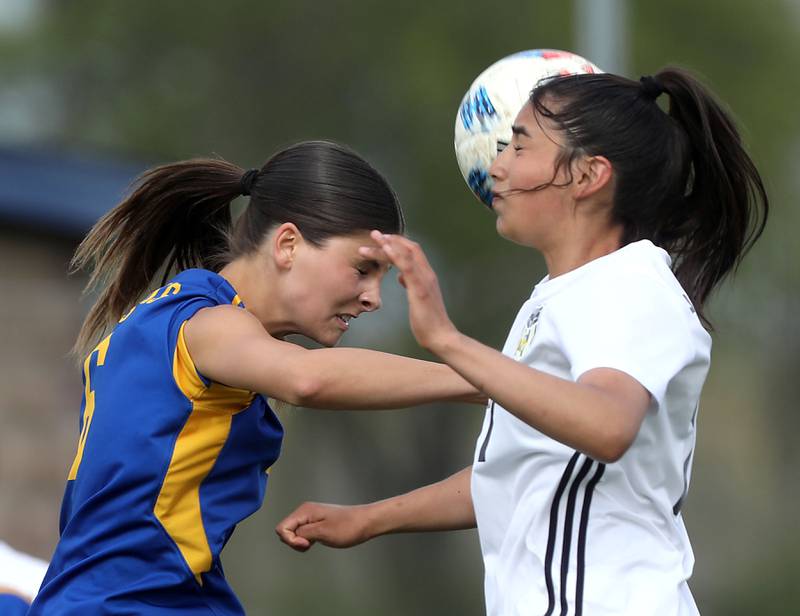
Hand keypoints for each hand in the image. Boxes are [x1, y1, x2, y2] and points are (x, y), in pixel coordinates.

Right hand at [275, 502, 372, 551]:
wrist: (366, 522)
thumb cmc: (348, 527)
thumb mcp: (322, 532)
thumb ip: (302, 534)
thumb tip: (290, 535)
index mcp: (305, 511)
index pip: (282, 528)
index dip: (290, 540)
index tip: (307, 544)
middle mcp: (305, 511)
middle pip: (286, 530)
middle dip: (294, 542)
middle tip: (311, 544)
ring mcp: (311, 517)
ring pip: (294, 533)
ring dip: (301, 542)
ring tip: (315, 543)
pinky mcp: (317, 522)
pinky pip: (303, 533)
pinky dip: (307, 541)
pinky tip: (317, 542)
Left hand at [360, 231, 458, 351]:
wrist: (440, 336)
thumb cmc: (428, 322)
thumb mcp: (417, 299)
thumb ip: (411, 285)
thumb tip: (401, 277)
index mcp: (427, 276)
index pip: (413, 252)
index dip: (398, 243)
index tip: (382, 240)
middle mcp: (427, 274)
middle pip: (410, 247)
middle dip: (391, 239)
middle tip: (374, 233)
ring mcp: (424, 280)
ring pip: (407, 253)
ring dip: (388, 244)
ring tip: (374, 237)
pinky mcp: (420, 288)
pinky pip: (407, 266)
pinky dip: (395, 254)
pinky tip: (384, 248)